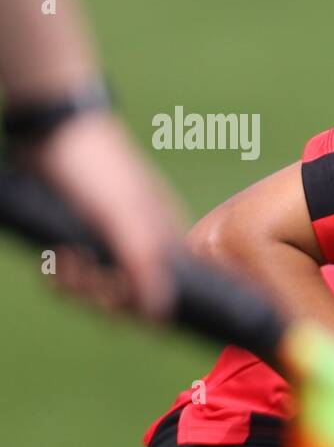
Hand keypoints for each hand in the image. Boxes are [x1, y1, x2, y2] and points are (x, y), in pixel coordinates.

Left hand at [31, 109, 185, 319]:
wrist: (52, 130)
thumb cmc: (99, 168)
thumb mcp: (125, 216)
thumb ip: (146, 264)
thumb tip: (162, 315)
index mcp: (166, 242)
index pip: (166, 295)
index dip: (140, 305)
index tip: (115, 293)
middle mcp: (142, 247)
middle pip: (128, 299)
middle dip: (100, 293)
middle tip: (80, 272)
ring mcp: (110, 245)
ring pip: (98, 290)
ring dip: (77, 285)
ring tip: (62, 259)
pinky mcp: (81, 241)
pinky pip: (75, 277)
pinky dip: (62, 275)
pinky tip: (53, 258)